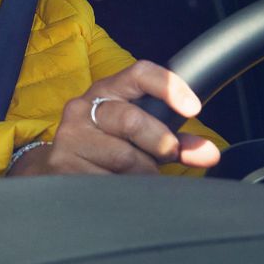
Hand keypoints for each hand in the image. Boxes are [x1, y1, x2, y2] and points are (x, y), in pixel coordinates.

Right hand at [8, 61, 220, 176]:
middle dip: (160, 143)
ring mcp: (70, 136)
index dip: (168, 87)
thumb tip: (210, 153)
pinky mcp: (63, 165)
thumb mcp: (139, 136)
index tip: (193, 108)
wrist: (53, 167)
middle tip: (167, 155)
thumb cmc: (106, 147)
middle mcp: (83, 107)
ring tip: (139, 176)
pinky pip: (108, 181)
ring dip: (143, 173)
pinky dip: (123, 190)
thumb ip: (175, 140)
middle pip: (133, 120)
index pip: (139, 73)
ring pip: (124, 157)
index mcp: (107, 90)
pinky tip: (117, 187)